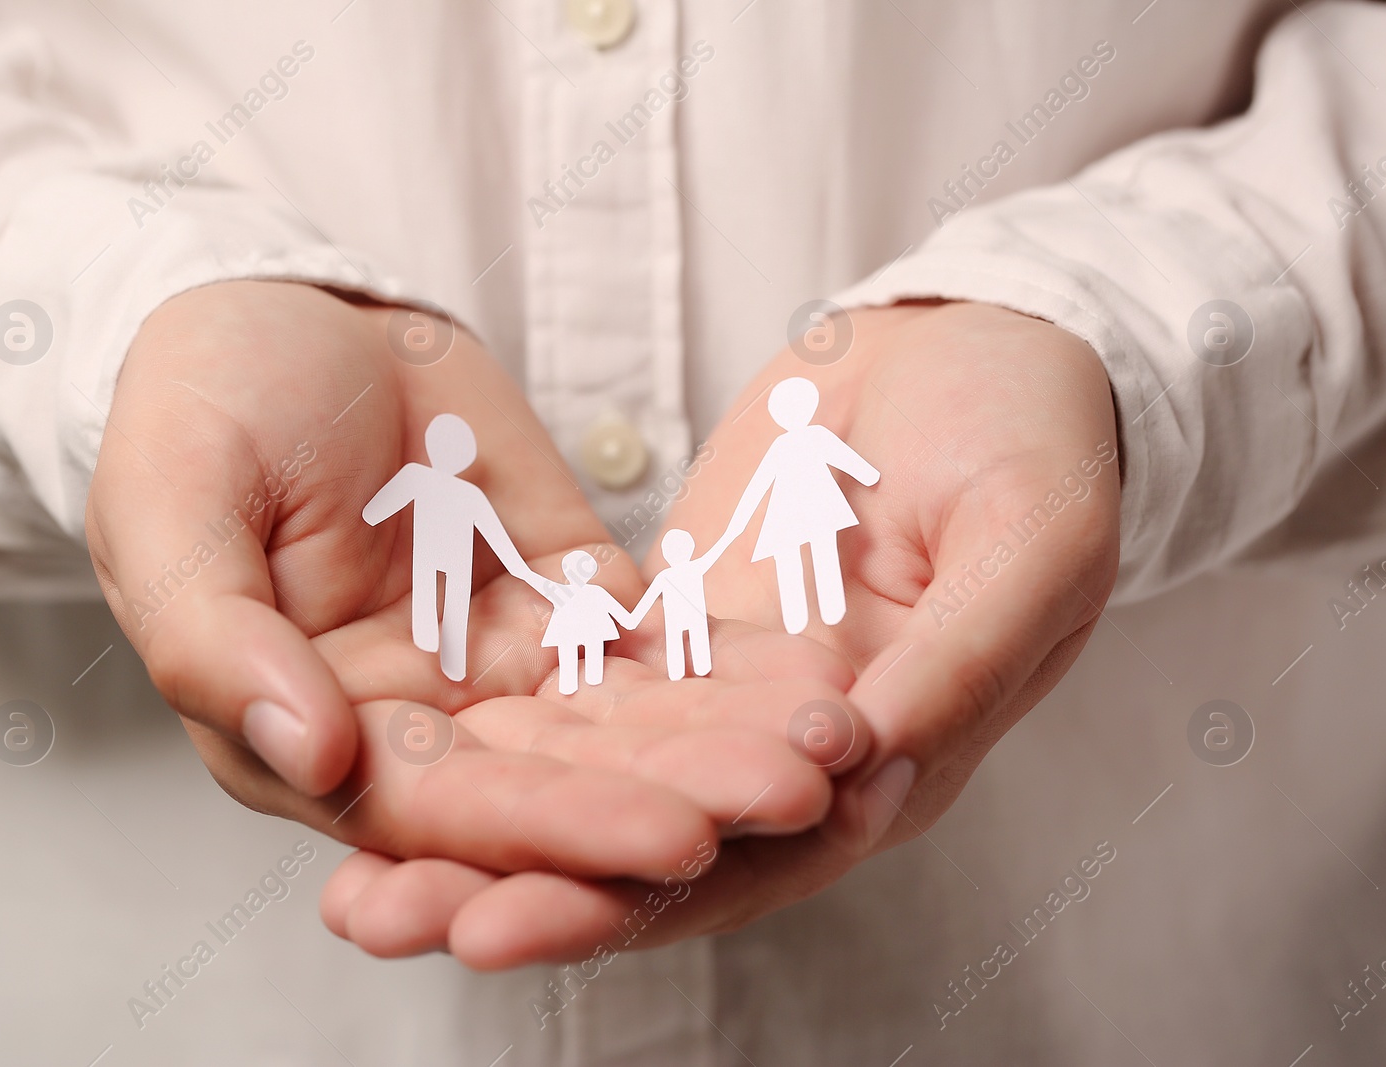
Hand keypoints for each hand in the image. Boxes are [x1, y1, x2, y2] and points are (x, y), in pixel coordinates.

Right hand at [85, 280, 856, 916]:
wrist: (282, 309)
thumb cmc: (196, 404)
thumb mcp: (171, 507)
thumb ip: (215, 642)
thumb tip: (311, 754)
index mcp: (307, 732)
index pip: (441, 811)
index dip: (554, 828)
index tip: (670, 835)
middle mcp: (415, 724)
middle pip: (555, 783)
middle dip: (674, 796)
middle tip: (796, 797)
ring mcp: (494, 663)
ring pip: (620, 724)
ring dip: (723, 740)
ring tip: (833, 743)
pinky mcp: (561, 597)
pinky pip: (650, 641)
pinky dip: (729, 658)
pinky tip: (815, 664)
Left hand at [321, 300, 1121, 963]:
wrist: (983, 346)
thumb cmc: (1038, 438)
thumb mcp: (1035, 538)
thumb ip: (961, 654)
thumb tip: (870, 760)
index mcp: (896, 763)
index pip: (742, 862)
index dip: (617, 900)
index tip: (492, 925)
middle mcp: (796, 754)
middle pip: (636, 845)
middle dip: (505, 886)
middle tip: (373, 918)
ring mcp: (729, 692)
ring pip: (588, 778)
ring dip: (475, 825)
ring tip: (347, 864)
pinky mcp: (680, 627)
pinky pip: (577, 684)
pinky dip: (496, 721)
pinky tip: (396, 739)